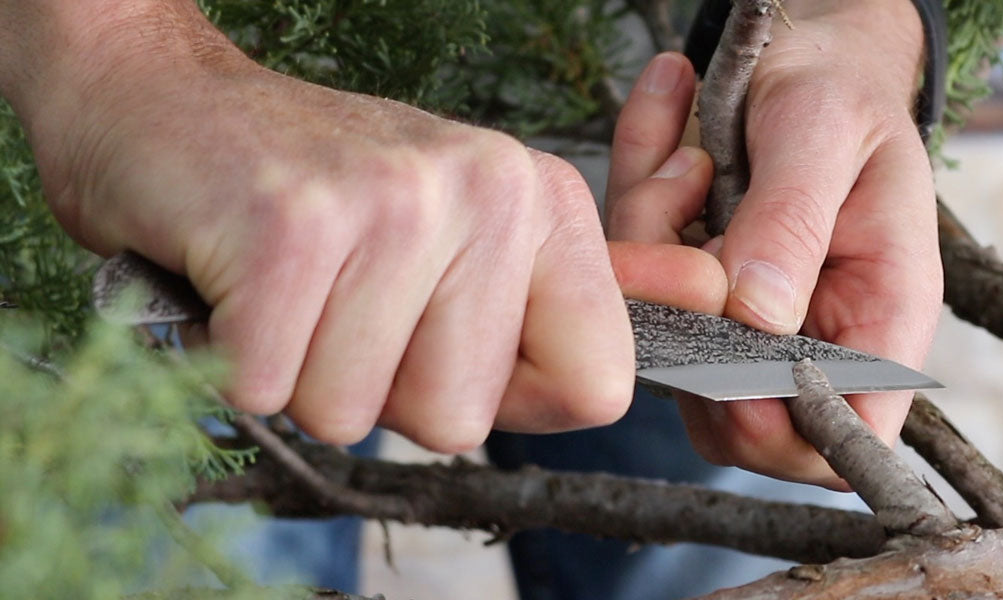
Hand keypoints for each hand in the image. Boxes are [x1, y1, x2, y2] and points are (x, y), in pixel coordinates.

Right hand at [13, 3, 644, 451]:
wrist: (169, 110)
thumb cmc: (318, 203)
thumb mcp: (458, 245)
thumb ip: (558, 310)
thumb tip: (707, 305)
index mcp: (543, 203)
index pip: (599, 382)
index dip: (514, 399)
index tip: (446, 347)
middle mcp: (488, 191)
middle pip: (464, 418)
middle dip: (387, 391)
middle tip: (345, 305)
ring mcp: (394, 204)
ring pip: (362, 412)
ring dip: (308, 375)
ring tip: (297, 291)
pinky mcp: (292, 228)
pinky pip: (274, 391)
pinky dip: (237, 363)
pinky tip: (241, 288)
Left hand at [607, 0, 941, 490]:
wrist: (811, 55)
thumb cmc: (839, 90)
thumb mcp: (825, 132)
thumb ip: (792, 224)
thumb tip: (755, 318)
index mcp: (881, 314)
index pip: (845, 436)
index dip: (779, 430)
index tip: (719, 356)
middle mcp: (816, 336)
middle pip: (736, 418)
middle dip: (683, 320)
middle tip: (684, 193)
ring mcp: (749, 325)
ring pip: (672, 354)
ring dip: (651, 245)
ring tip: (688, 153)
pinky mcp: (697, 297)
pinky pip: (640, 292)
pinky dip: (637, 208)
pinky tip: (667, 124)